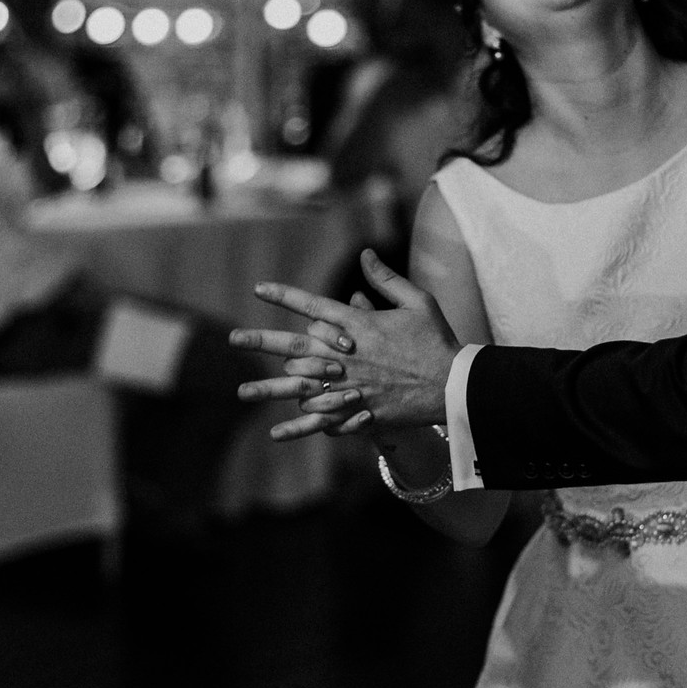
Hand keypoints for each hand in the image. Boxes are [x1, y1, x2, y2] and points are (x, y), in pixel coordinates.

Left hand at [231, 249, 459, 441]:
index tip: (259, 290)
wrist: (453, 385)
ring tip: (241, 391)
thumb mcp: (418, 300)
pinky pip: (321, 421)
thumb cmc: (437, 340)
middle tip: (234, 339)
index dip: (284, 296)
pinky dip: (299, 428)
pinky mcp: (358, 411)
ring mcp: (349, 385)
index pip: (312, 306)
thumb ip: (386, 279)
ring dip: (269, 389)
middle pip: (295, 346)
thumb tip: (365, 254)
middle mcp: (346, 355)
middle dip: (261, 341)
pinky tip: (276, 433)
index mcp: (358, 325)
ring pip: (300, 387)